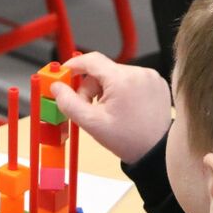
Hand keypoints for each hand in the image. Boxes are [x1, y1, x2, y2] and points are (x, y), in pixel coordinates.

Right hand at [49, 52, 172, 163]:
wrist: (156, 152)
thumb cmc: (130, 140)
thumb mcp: (92, 124)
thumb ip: (69, 103)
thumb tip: (56, 87)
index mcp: (123, 79)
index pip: (91, 60)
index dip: (73, 66)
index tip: (64, 75)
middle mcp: (139, 73)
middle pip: (103, 70)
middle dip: (90, 87)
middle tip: (87, 107)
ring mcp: (150, 77)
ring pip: (116, 75)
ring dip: (106, 90)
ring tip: (108, 112)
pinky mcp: (156, 83)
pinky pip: (131, 80)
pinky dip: (121, 91)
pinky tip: (122, 109)